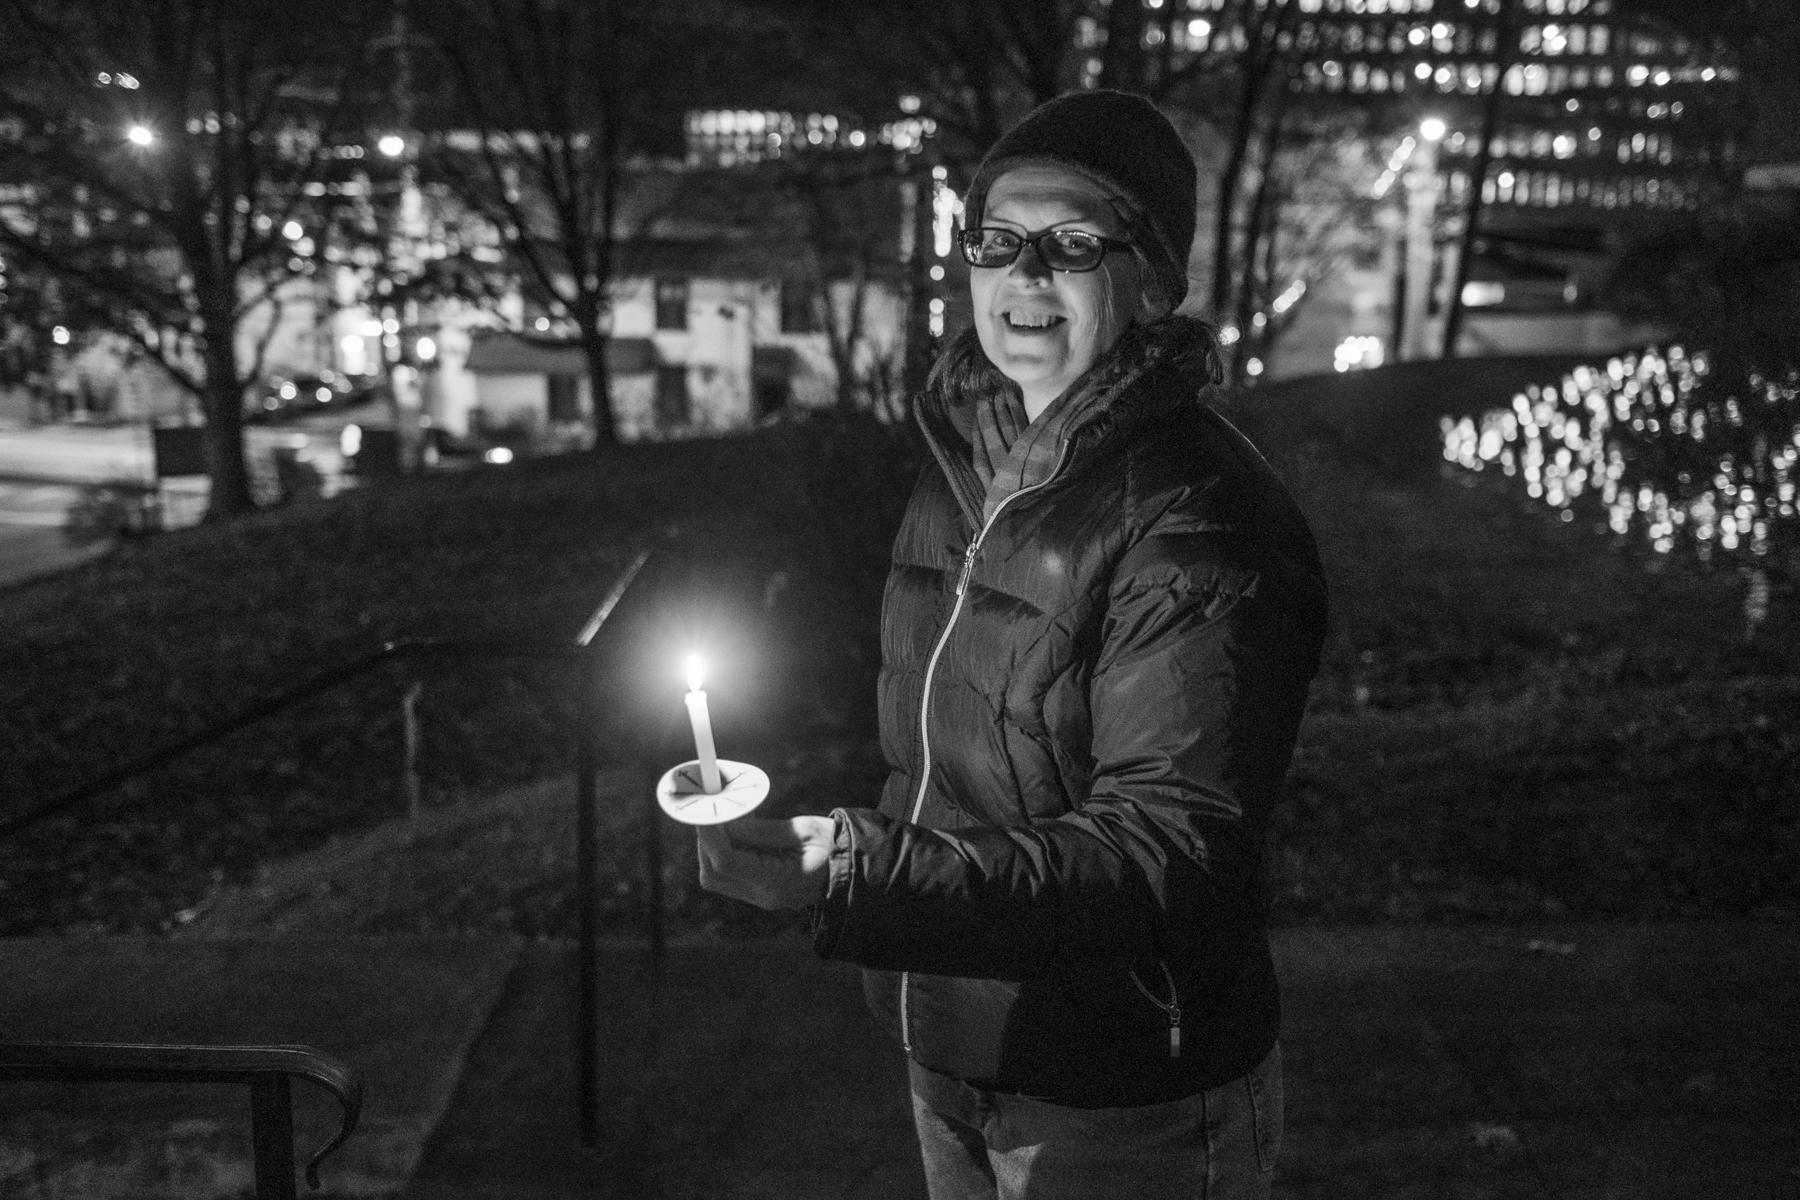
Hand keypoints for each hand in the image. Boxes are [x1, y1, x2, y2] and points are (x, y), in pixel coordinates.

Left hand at [696, 815, 835, 909]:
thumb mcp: (803, 831)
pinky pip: (730, 875)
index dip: (709, 834)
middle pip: (713, 874)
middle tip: (715, 813)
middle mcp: (764, 896)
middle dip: (706, 842)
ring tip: (730, 821)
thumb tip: (726, 821)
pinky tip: (740, 833)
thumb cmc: (835, 846)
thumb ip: (762, 830)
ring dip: (713, 847)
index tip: (706, 810)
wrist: (855, 871)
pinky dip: (725, 852)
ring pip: (716, 877)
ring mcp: (761, 898)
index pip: (726, 862)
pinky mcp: (760, 892)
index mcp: (778, 883)